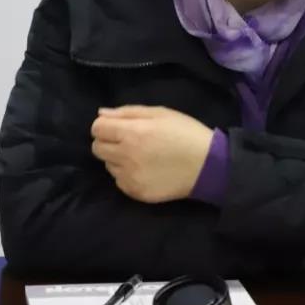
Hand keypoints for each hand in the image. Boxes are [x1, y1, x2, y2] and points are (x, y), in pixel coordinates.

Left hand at [90, 105, 214, 203]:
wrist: (207, 165)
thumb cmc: (185, 132)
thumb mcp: (160, 113)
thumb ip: (128, 112)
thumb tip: (101, 114)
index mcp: (132, 133)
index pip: (97, 128)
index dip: (105, 125)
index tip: (117, 127)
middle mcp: (126, 156)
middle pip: (97, 148)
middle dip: (108, 141)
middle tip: (127, 140)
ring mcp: (130, 177)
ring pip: (108, 165)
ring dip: (117, 159)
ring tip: (139, 156)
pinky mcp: (136, 193)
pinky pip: (119, 181)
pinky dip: (127, 174)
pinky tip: (145, 170)